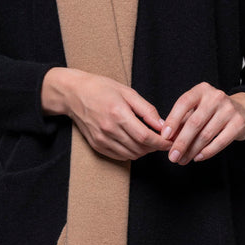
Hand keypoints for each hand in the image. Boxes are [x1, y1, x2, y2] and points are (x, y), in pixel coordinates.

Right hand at [41, 67, 171, 161]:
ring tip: (149, 141)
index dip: (161, 142)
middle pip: (140, 148)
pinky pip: (120, 156)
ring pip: (131, 155)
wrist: (73, 94)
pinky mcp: (97, 145)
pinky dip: (131, 153)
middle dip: (155, 147)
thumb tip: (162, 125)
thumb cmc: (100, 88)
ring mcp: (102, 139)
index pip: (145, 136)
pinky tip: (135, 143)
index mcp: (118, 114)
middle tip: (163, 140)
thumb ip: (146, 109)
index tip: (170, 141)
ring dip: (144, 151)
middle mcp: (109, 129)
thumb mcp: (127, 92)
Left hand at [161, 83, 244, 164]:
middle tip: (172, 156)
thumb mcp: (197, 109)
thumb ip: (182, 121)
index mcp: (202, 90)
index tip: (165, 136)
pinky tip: (198, 157)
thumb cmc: (213, 111)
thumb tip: (167, 138)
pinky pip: (220, 141)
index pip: (183, 103)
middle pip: (194, 122)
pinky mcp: (239, 123)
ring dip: (192, 150)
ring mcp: (229, 109)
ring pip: (206, 134)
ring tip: (183, 160)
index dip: (173, 120)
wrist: (244, 111)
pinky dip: (207, 152)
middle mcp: (216, 97)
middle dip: (181, 142)